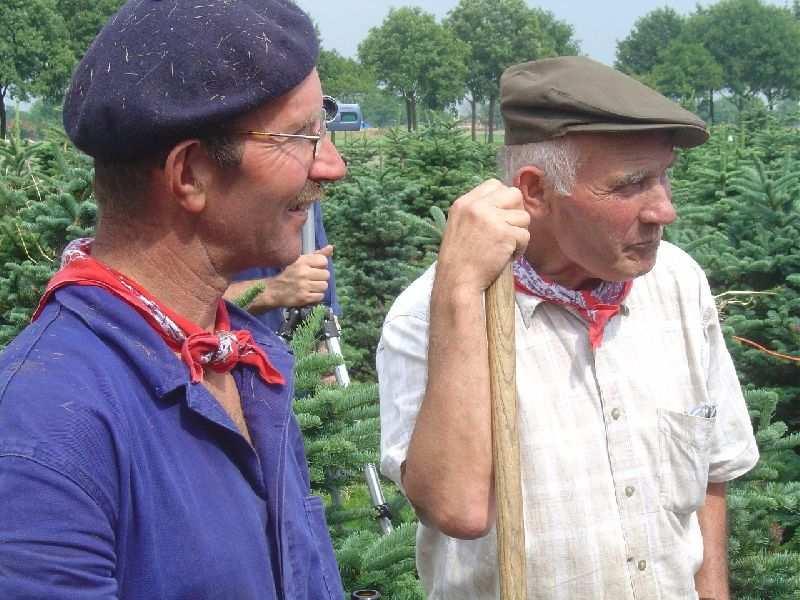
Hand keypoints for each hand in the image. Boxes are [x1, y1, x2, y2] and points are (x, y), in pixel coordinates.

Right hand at [264, 245, 332, 307]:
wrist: (274, 291)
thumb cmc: (289, 274)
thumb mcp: (300, 261)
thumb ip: (317, 255)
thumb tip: (331, 247)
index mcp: (302, 261)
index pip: (323, 261)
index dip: (321, 266)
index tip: (315, 269)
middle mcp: (303, 273)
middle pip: (326, 275)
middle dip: (321, 277)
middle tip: (312, 279)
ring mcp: (304, 286)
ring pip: (324, 286)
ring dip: (319, 287)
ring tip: (311, 287)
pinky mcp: (304, 298)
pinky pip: (320, 296)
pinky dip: (316, 296)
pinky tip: (309, 293)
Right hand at [437, 179, 528, 293]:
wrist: (457, 282)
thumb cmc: (459, 260)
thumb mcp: (459, 226)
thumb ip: (478, 212)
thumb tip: (505, 205)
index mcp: (464, 203)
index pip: (494, 185)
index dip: (503, 200)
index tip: (501, 217)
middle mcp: (477, 207)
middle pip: (513, 194)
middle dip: (516, 213)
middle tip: (508, 231)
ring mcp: (491, 219)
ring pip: (523, 217)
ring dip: (518, 233)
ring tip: (505, 248)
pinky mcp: (505, 234)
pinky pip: (525, 235)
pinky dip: (520, 249)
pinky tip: (507, 257)